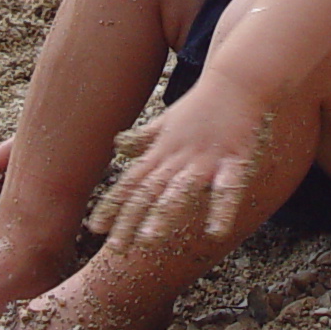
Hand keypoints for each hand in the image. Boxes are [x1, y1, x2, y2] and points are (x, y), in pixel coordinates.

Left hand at [85, 67, 272, 250]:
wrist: (237, 80)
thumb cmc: (202, 103)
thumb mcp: (167, 120)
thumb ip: (144, 137)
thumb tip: (119, 144)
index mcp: (163, 152)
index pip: (131, 182)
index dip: (112, 205)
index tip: (93, 229)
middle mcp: (178, 157)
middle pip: (148, 192)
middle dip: (130, 221)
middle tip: (114, 249)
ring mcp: (205, 158)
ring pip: (179, 190)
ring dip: (163, 214)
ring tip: (149, 240)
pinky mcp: (234, 158)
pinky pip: (227, 188)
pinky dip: (221, 209)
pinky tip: (216, 232)